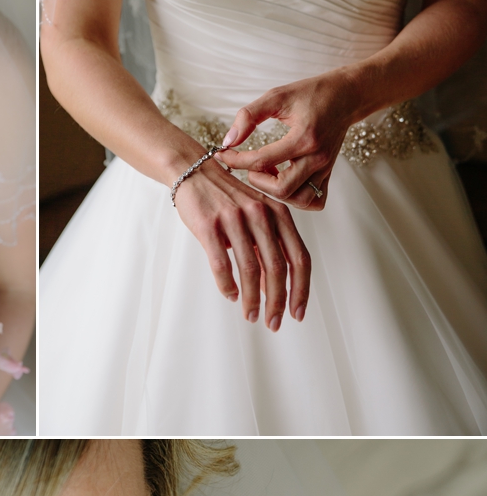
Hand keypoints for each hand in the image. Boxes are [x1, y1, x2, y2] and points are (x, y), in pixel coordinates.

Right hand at [173, 154, 310, 330]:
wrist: (194, 172)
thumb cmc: (226, 199)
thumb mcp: (255, 216)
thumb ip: (266, 247)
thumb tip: (270, 289)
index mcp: (278, 214)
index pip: (299, 257)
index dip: (301, 289)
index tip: (298, 313)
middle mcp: (261, 215)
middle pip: (277, 268)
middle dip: (277, 302)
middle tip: (273, 323)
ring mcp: (235, 219)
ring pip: (250, 269)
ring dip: (252, 299)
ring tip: (251, 316)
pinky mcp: (209, 225)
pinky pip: (221, 262)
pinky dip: (227, 284)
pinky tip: (230, 296)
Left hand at [217, 72, 355, 210]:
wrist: (346, 96)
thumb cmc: (311, 93)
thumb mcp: (277, 96)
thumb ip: (249, 116)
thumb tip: (228, 140)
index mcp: (304, 137)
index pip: (261, 161)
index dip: (236, 160)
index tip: (223, 154)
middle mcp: (317, 157)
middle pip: (281, 188)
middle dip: (257, 180)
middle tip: (250, 165)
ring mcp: (325, 168)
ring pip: (298, 199)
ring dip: (277, 191)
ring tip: (269, 172)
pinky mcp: (328, 174)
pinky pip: (314, 201)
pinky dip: (296, 197)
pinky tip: (286, 179)